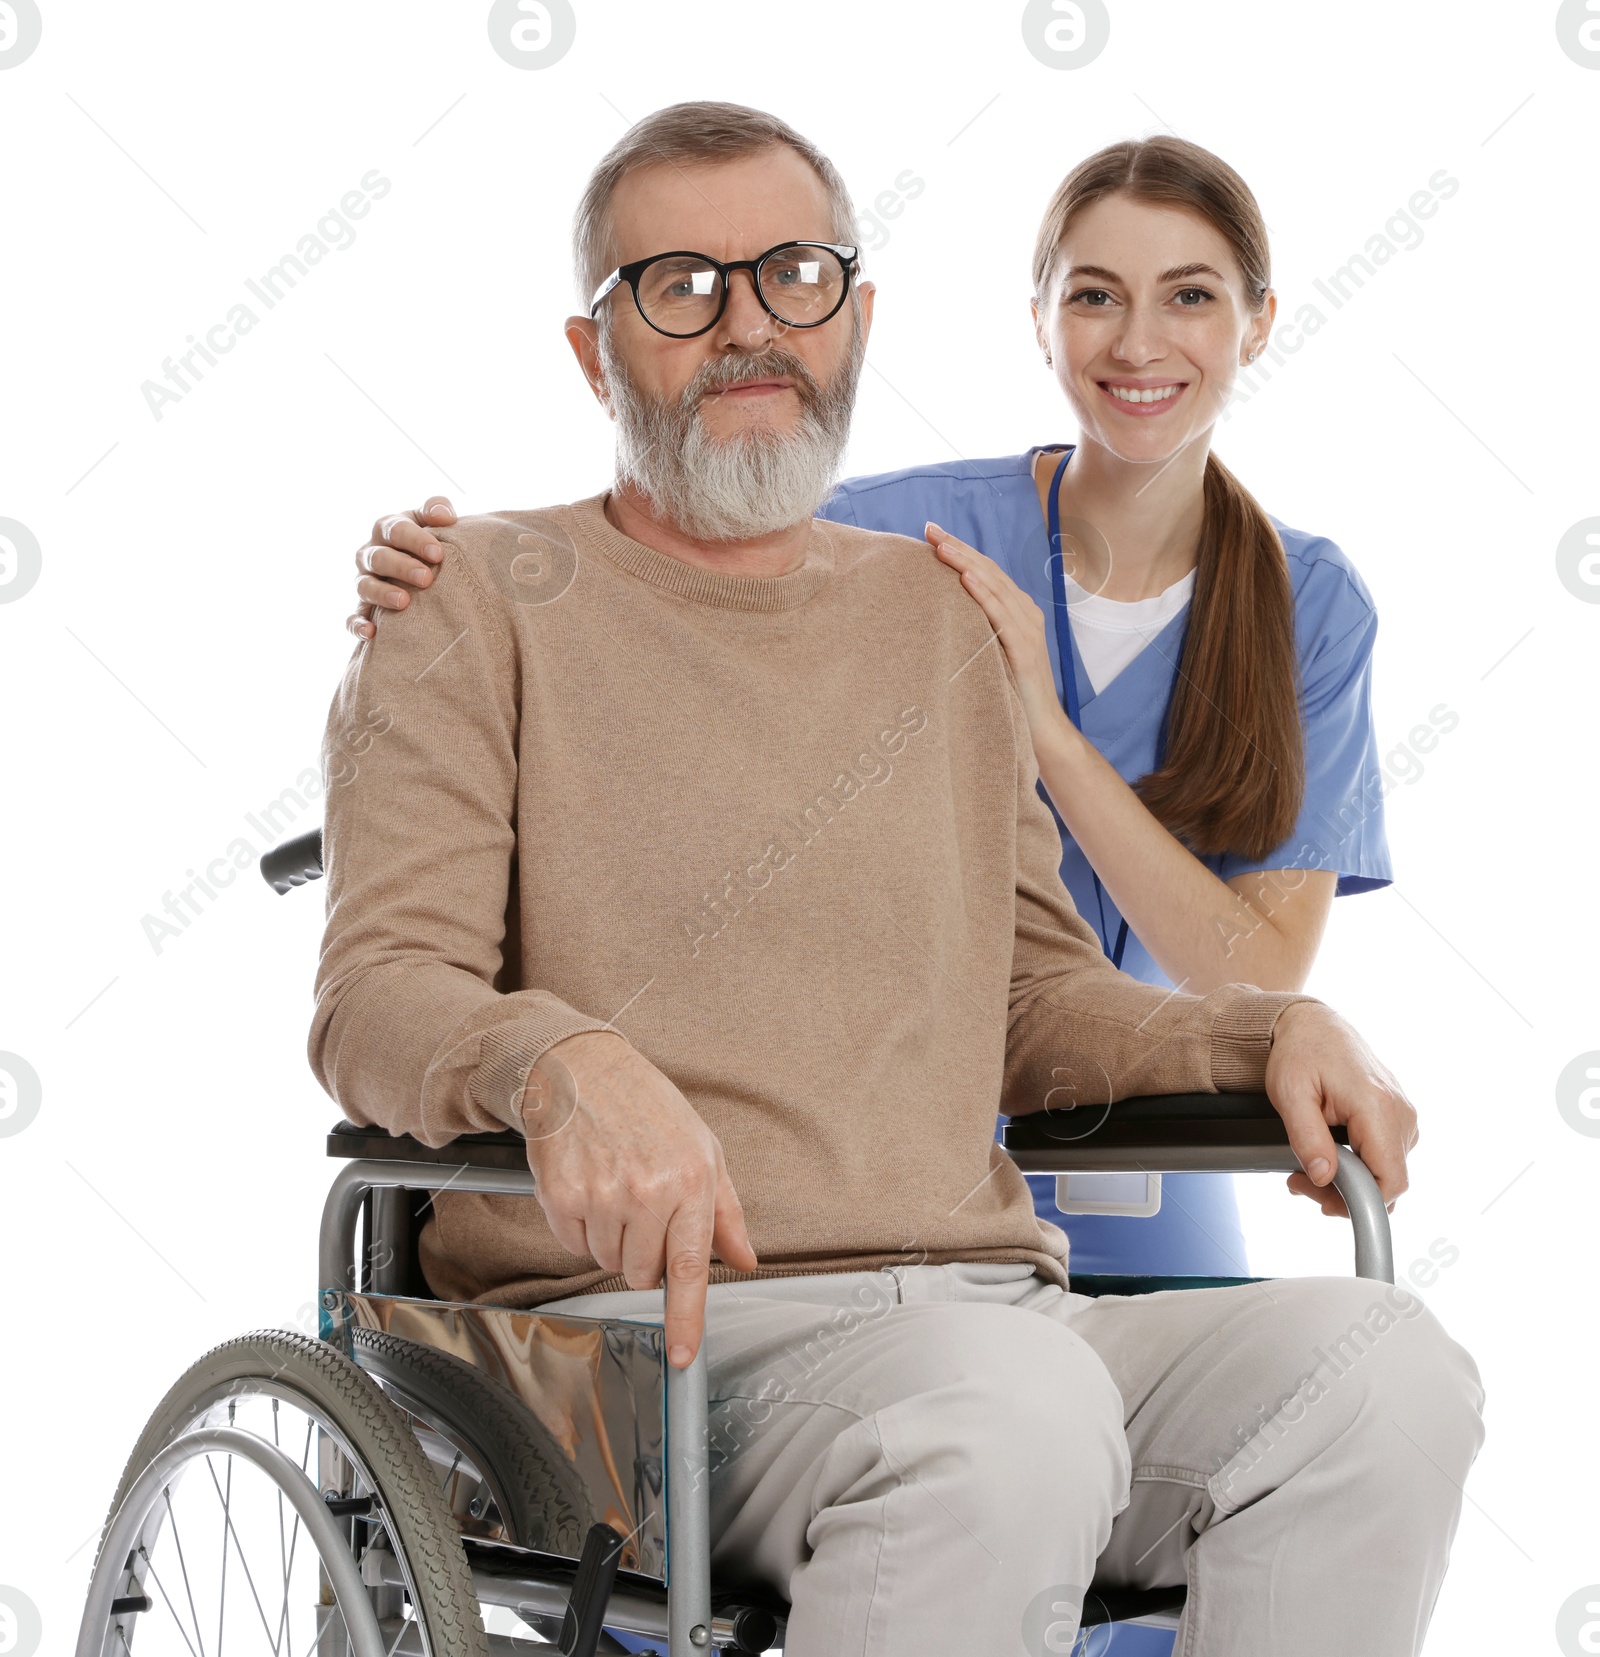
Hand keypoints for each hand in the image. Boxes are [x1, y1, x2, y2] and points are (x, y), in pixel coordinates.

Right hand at [348, 496, 458, 638]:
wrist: (422, 566)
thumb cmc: (428, 541)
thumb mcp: (431, 521)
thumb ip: (437, 509)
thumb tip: (444, 515)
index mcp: (386, 529)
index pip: (395, 529)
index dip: (415, 540)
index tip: (438, 553)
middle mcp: (371, 554)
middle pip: (379, 558)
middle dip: (401, 567)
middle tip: (427, 578)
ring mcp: (365, 580)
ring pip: (364, 586)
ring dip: (382, 594)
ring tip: (404, 602)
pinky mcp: (363, 607)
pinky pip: (353, 616)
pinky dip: (357, 624)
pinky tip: (371, 633)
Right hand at [521, 1030, 757, 1365]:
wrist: (582, 1068)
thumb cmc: (645, 1105)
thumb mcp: (702, 1149)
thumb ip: (724, 1213)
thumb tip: (743, 1259)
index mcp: (690, 1180)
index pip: (691, 1267)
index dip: (686, 1318)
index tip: (684, 1354)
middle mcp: (646, 1192)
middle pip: (644, 1274)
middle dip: (646, 1254)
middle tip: (644, 1208)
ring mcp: (601, 1197)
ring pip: (608, 1262)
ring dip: (613, 1239)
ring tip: (616, 1188)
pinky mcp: (562, 1197)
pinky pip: (573, 1245)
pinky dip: (581, 1227)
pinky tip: (590, 1187)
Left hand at [925, 521, 1070, 743]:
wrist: (1041, 728)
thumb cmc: (1010, 693)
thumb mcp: (988, 653)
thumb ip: (975, 630)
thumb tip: (941, 614)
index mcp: (1016, 611)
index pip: (985, 572)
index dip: (960, 550)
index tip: (931, 534)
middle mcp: (1025, 613)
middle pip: (988, 571)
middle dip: (958, 548)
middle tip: (929, 529)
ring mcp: (1028, 630)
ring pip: (994, 587)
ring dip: (965, 563)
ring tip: (941, 546)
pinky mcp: (1025, 649)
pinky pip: (1001, 616)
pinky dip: (984, 595)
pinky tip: (966, 579)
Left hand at [1263, 1002, 1418, 1217]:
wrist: (1313, 1025)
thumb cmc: (1301, 1053)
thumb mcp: (1290, 1094)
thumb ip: (1307, 1138)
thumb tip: (1323, 1178)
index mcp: (1377, 1106)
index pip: (1390, 1180)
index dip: (1359, 1203)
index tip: (1321, 1200)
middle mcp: (1401, 1113)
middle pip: (1388, 1181)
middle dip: (1345, 1194)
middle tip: (1300, 1183)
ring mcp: (1404, 1116)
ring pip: (1387, 1172)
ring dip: (1351, 1181)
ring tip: (1308, 1168)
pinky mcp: (1398, 1118)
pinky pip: (1386, 1156)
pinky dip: (1359, 1165)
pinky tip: (1328, 1157)